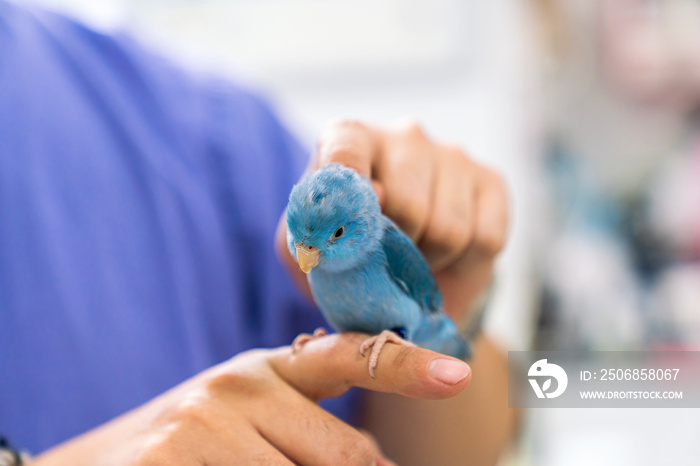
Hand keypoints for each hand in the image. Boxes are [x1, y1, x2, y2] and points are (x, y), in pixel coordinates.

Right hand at [34, 333, 470, 465]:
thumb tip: (372, 459)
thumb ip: (303, 426)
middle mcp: (240, 385)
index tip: (456, 374)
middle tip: (304, 465)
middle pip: (348, 456)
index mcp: (265, 368)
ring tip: (250, 464)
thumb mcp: (245, 419)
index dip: (404, 364)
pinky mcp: (174, 457)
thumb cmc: (186, 448)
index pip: (346, 356)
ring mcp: (205, 422)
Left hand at [277, 119, 508, 324]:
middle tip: (386, 257)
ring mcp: (452, 155)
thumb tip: (375, 197)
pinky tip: (447, 255)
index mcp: (349, 138)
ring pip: (449, 228)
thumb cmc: (346, 249)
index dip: (349, 187)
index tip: (349, 223)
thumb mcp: (308, 247)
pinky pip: (486, 238)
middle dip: (395, 248)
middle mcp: (404, 135)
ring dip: (429, 261)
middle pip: (408, 204)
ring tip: (415, 257)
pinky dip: (464, 263)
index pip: (346, 148)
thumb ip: (315, 226)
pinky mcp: (491, 181)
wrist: (401, 269)